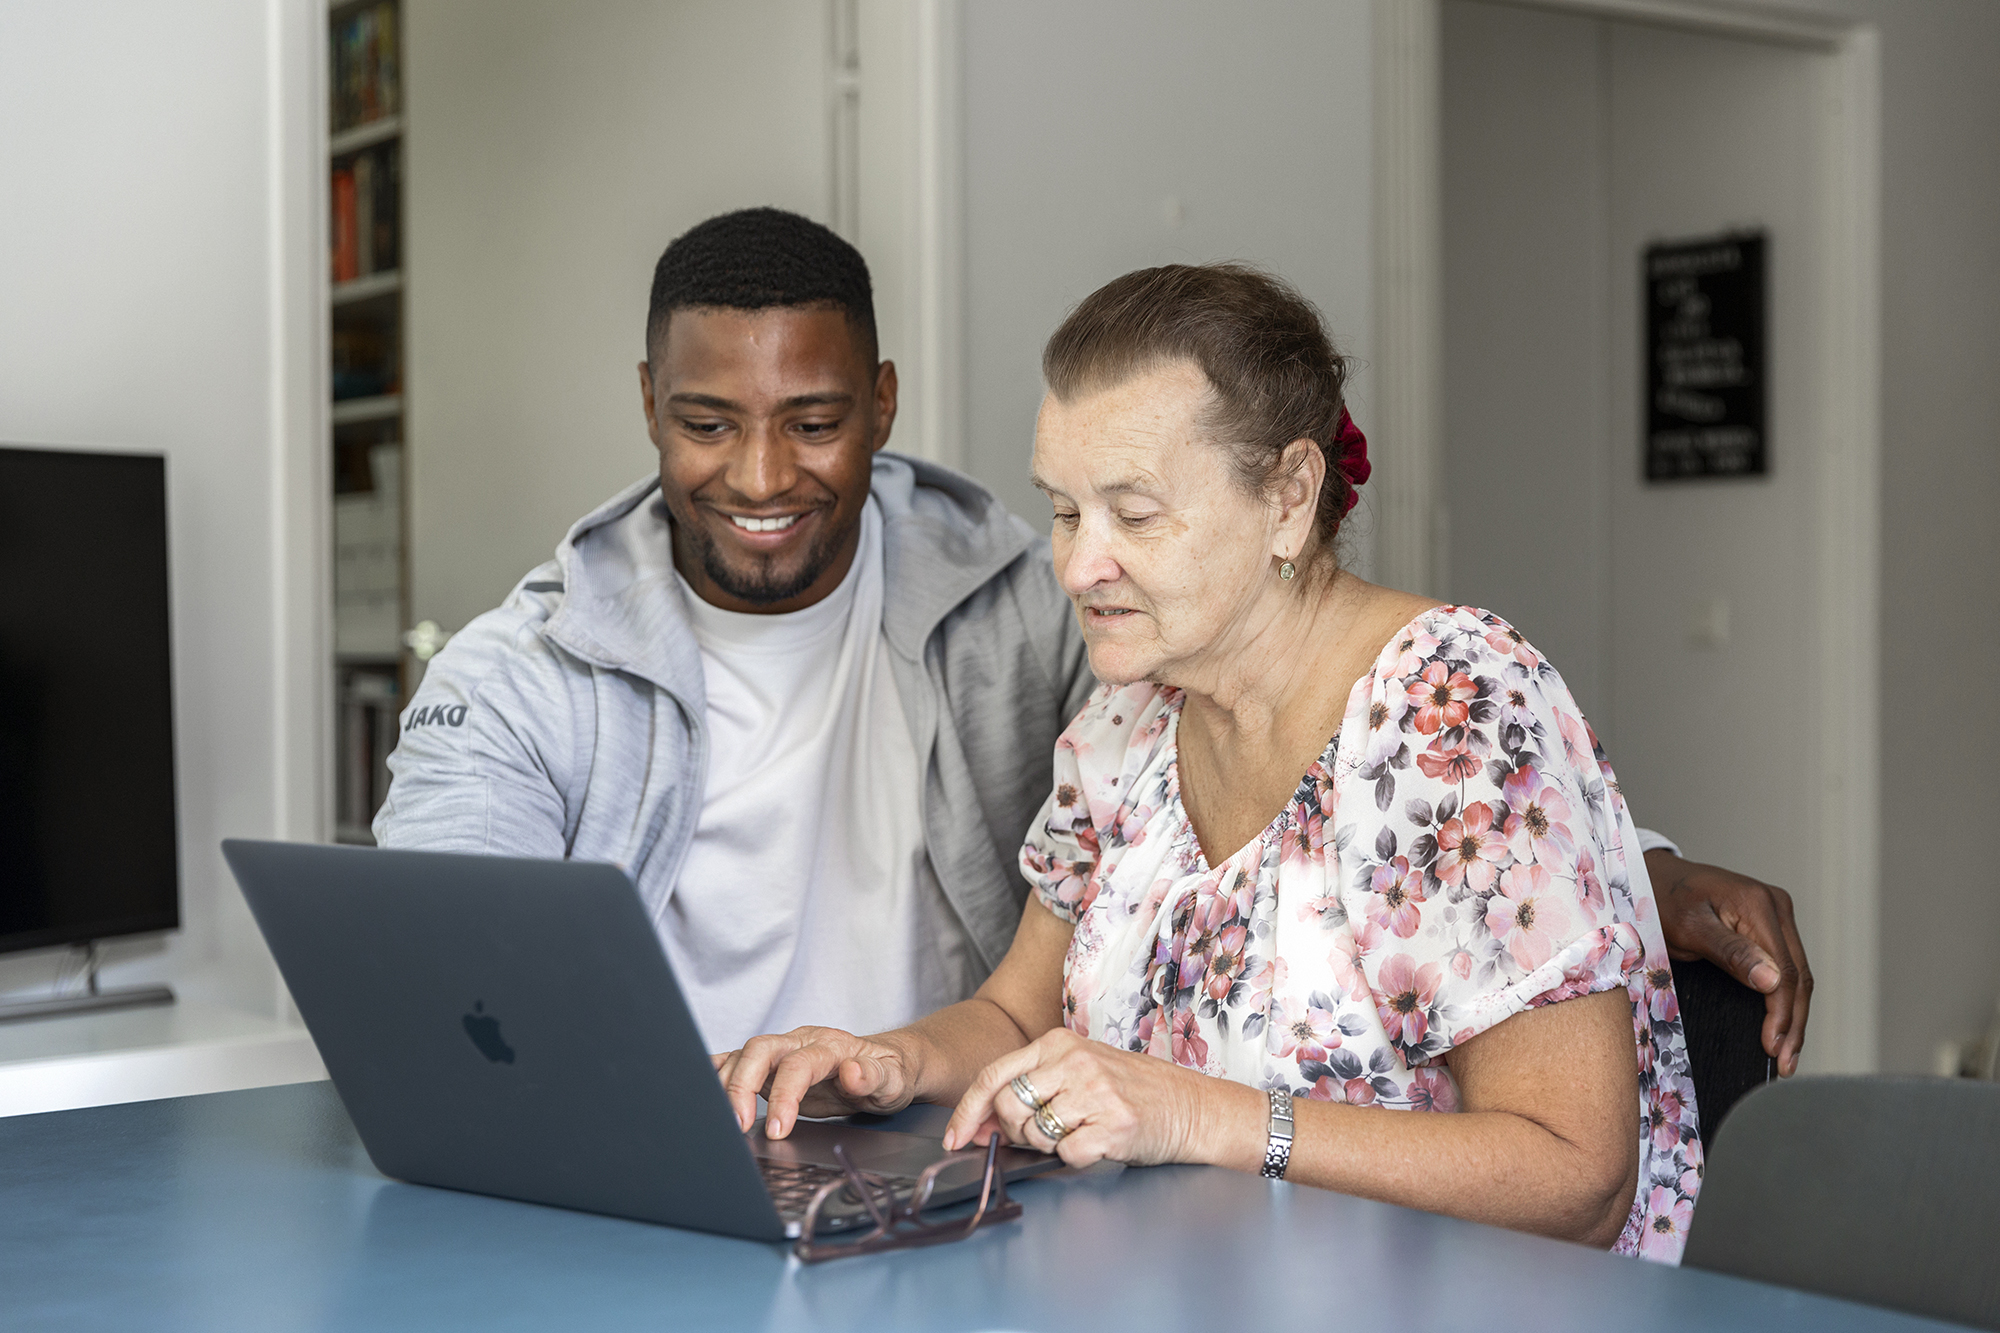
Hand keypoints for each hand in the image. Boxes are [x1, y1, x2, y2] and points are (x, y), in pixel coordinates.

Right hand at [712, 1026, 920, 1138]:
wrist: (887, 1065)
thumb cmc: (890, 1074)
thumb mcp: (894, 1081)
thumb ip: (875, 1078)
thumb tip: (853, 1072)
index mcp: (831, 1046)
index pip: (799, 1064)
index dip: (784, 1095)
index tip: (777, 1129)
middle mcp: (802, 1041)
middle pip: (761, 1049)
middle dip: (742, 1085)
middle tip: (739, 1125)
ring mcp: (784, 1050)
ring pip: (743, 1054)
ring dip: (725, 1083)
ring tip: (719, 1119)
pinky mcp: (771, 1064)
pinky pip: (737, 1061)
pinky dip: (715, 1073)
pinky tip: (701, 1091)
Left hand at [941, 1027, 1253, 1169]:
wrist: (1191, 1107)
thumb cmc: (1129, 1091)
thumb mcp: (1078, 1072)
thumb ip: (1030, 1088)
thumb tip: (976, 1125)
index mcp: (1058, 1042)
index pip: (993, 1076)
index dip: (967, 1112)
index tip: (954, 1139)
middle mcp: (1075, 1061)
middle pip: (1009, 1109)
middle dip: (1016, 1133)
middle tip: (1044, 1133)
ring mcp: (1096, 1092)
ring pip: (1036, 1134)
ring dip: (1049, 1145)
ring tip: (1079, 1132)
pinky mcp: (1114, 1125)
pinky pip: (1067, 1155)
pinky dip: (1076, 1157)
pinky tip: (1099, 1142)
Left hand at [1646, 850, 1812, 1075]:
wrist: (1649, 876)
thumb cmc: (1660, 899)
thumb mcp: (1688, 927)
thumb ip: (1730, 953)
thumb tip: (1772, 982)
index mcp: (1760, 904)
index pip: (1785, 970)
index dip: (1783, 1014)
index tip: (1773, 1048)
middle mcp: (1775, 907)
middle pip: (1799, 976)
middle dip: (1794, 1023)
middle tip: (1784, 1063)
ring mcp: (1774, 915)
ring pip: (1797, 974)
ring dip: (1794, 1015)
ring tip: (1786, 1053)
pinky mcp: (1767, 925)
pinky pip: (1785, 965)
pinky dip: (1784, 997)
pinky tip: (1781, 1023)